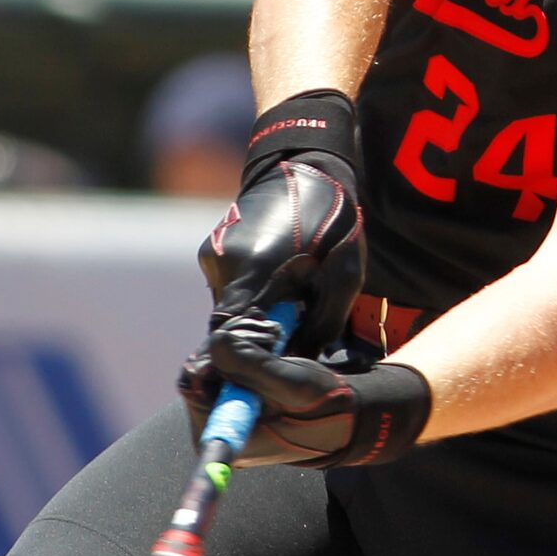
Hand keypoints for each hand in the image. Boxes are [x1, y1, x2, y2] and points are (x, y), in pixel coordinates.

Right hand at [184, 155, 362, 404]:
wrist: (305, 165)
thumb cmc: (334, 220)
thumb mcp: (344, 276)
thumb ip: (319, 325)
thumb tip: (300, 369)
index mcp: (254, 269)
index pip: (233, 340)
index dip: (246, 372)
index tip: (264, 390)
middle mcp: (222, 264)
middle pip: (228, 331)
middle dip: (257, 347)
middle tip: (292, 344)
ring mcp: (212, 255)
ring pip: (228, 312)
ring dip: (257, 320)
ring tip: (294, 303)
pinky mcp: (212, 251)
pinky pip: (228, 291)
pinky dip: (252, 299)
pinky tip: (280, 284)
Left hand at [197, 329, 431, 469]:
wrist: (342, 414)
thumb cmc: (322, 404)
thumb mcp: (291, 383)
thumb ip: (251, 363)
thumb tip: (214, 344)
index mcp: (226, 435)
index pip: (191, 381)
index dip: (215, 353)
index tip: (244, 341)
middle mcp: (218, 425)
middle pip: (201, 364)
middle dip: (234, 341)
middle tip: (269, 334)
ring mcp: (225, 409)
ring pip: (214, 355)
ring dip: (243, 337)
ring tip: (275, 337)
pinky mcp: (234, 393)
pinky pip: (226, 357)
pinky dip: (246, 341)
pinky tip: (270, 338)